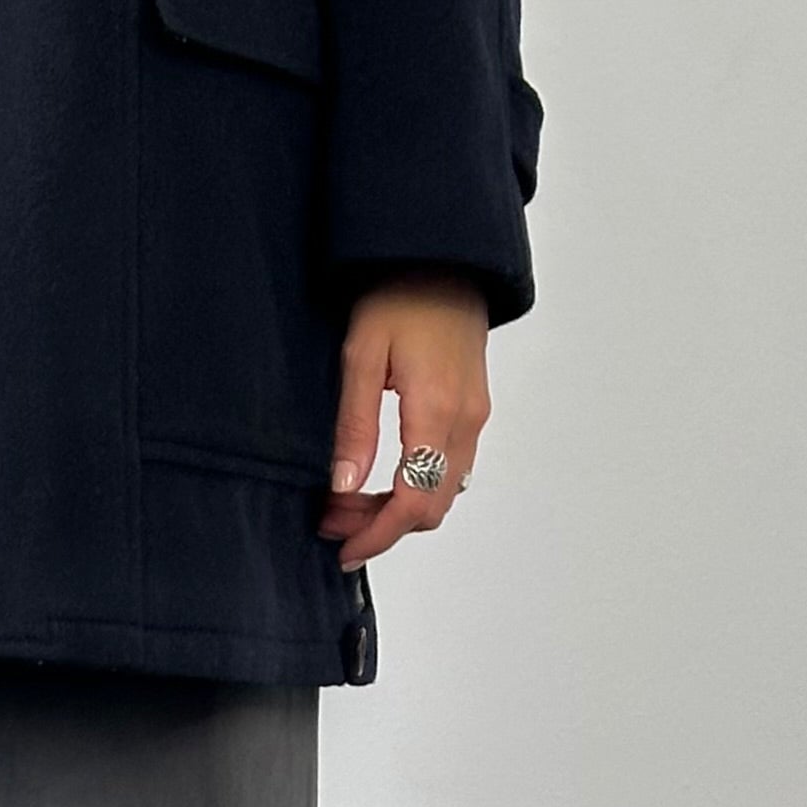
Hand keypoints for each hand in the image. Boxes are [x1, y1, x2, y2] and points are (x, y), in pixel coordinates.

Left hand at [318, 268, 489, 567]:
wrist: (443, 257)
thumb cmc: (398, 294)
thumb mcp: (361, 355)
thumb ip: (354, 424)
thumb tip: (344, 486)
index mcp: (438, 411)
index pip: (415, 501)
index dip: (378, 535)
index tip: (343, 549)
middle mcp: (466, 421)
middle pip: (432, 506)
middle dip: (381, 527)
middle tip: (331, 524)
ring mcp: (475, 415)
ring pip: (443, 490)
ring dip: (397, 508)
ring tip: (345, 503)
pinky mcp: (473, 407)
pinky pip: (449, 467)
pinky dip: (415, 485)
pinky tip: (378, 477)